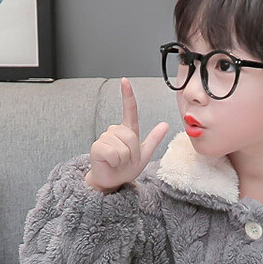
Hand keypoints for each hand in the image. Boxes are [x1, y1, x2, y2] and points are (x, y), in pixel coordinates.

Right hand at [85, 77, 168, 192]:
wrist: (112, 182)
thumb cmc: (126, 168)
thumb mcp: (144, 155)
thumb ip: (154, 139)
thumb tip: (165, 124)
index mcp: (127, 131)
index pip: (129, 110)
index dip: (127, 95)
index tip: (124, 80)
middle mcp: (115, 131)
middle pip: (131, 137)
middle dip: (134, 153)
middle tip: (127, 160)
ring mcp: (104, 138)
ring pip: (123, 147)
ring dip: (125, 159)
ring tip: (118, 162)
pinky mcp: (97, 147)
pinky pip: (114, 153)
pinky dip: (116, 162)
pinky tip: (110, 163)